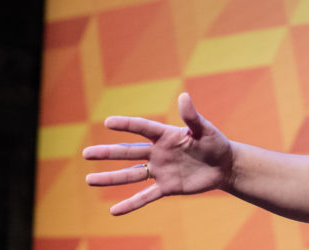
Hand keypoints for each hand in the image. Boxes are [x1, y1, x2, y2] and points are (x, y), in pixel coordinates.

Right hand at [83, 93, 232, 214]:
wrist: (223, 165)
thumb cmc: (215, 143)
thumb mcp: (205, 129)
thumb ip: (192, 116)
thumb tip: (184, 96)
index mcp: (166, 136)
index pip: (142, 129)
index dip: (126, 125)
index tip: (108, 121)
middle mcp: (158, 153)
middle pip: (129, 153)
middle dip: (108, 153)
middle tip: (85, 153)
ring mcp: (161, 171)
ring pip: (131, 175)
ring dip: (111, 178)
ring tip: (89, 179)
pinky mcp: (167, 187)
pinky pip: (145, 197)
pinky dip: (131, 204)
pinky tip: (114, 211)